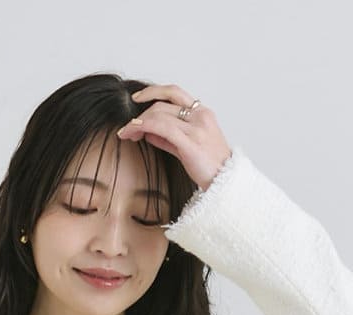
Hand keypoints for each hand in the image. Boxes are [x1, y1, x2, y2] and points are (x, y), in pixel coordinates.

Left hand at [116, 85, 231, 195]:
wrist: (226, 185)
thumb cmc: (210, 169)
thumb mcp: (189, 148)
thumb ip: (169, 139)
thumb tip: (148, 133)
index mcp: (203, 113)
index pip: (174, 93)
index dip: (153, 92)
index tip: (137, 98)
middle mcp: (200, 116)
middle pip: (162, 104)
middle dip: (141, 114)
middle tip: (127, 128)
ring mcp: (197, 128)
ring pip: (159, 114)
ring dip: (138, 122)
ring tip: (126, 133)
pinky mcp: (191, 143)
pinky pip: (162, 128)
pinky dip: (145, 127)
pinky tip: (135, 133)